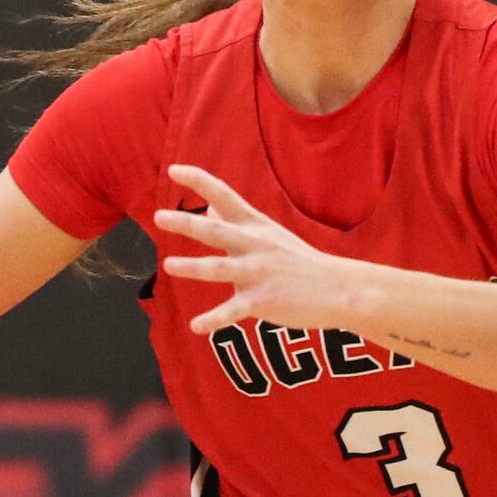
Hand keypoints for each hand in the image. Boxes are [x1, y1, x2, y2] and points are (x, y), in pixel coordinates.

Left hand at [153, 163, 364, 334]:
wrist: (338, 289)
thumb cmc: (298, 261)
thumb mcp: (269, 233)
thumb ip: (235, 221)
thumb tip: (208, 205)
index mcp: (255, 227)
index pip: (224, 196)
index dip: (198, 181)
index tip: (173, 170)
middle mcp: (255, 245)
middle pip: (216, 231)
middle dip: (186, 224)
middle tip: (159, 217)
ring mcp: (258, 273)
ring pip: (220, 268)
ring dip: (193, 267)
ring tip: (169, 266)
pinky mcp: (262, 301)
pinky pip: (233, 311)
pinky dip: (213, 320)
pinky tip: (196, 326)